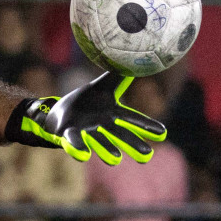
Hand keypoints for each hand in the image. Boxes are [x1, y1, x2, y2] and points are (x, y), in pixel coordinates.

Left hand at [5, 72, 165, 164]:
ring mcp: (85, 131)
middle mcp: (102, 125)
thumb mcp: (102, 86)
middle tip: (146, 155)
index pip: (132, 119)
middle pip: (119, 134)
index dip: (146, 125)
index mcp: (112, 113)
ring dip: (107, 150)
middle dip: (132, 144)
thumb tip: (136, 60)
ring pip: (98, 141)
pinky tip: (84, 155)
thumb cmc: (85, 103)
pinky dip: (78, 147)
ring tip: (115, 160)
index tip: (163, 133)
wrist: (57, 114)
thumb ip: (118, 75)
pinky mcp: (68, 134)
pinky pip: (73, 140)